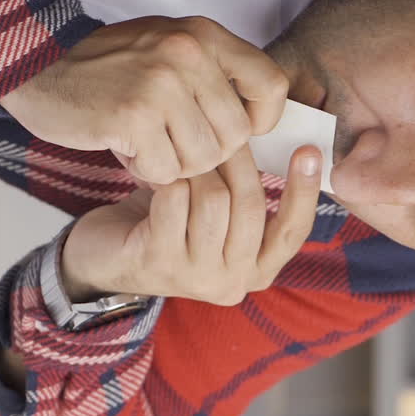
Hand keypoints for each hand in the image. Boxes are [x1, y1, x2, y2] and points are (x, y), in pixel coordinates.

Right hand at [0, 16, 288, 184]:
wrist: (36, 65)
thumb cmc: (108, 66)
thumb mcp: (169, 49)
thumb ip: (214, 76)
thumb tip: (257, 127)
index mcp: (205, 35)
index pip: (271, 85)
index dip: (260, 119)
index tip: (234, 129)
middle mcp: (188, 53)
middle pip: (236, 135)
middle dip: (207, 151)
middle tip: (171, 140)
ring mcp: (161, 84)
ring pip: (203, 158)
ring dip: (175, 163)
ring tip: (147, 141)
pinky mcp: (132, 116)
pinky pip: (166, 170)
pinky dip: (146, 169)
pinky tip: (126, 147)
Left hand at [60, 144, 321, 305]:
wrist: (103, 254)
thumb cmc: (172, 221)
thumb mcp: (220, 211)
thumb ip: (250, 192)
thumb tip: (281, 140)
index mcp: (257, 271)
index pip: (293, 231)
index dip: (305, 189)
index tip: (311, 150)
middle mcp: (233, 282)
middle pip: (251, 206)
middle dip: (238, 161)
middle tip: (222, 133)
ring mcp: (196, 278)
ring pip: (215, 200)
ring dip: (198, 169)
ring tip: (184, 159)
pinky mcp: (159, 264)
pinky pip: (175, 200)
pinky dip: (167, 179)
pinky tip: (158, 176)